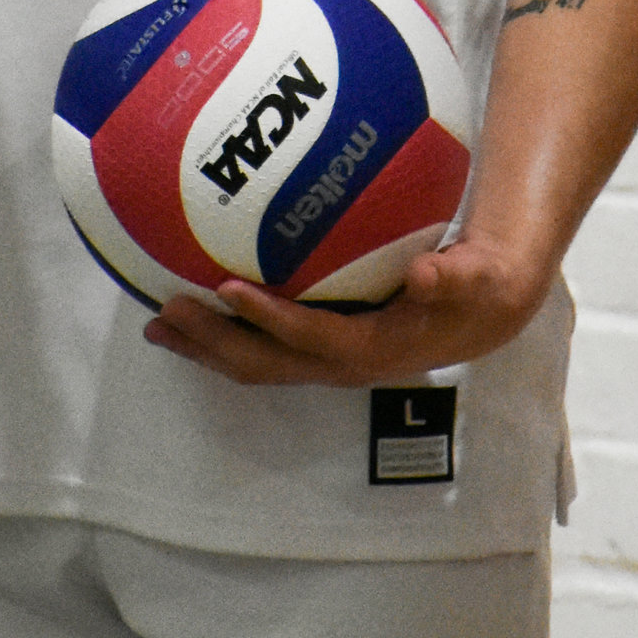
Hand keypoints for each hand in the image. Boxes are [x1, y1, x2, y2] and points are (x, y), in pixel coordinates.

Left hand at [140, 233, 550, 389]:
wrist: (479, 316)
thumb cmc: (474, 290)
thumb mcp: (475, 280)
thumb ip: (452, 277)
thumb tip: (424, 273)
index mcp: (371, 347)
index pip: (309, 336)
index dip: (267, 318)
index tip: (226, 286)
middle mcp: (339, 363)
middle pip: (264, 362)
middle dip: (212, 341)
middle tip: (166, 310)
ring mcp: (323, 361)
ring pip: (254, 363)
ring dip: (204, 347)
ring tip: (158, 323)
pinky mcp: (316, 350)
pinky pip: (260, 350)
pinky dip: (220, 338)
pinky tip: (193, 311)